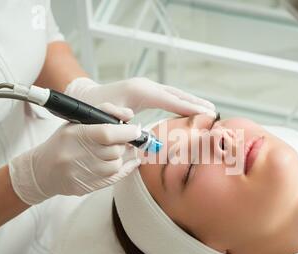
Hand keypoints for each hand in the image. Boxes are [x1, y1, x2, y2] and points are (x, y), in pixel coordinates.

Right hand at [9, 103, 140, 204]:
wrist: (42, 170)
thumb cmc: (63, 142)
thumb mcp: (77, 121)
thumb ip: (105, 112)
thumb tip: (129, 116)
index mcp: (75, 135)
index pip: (107, 133)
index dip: (126, 132)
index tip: (135, 130)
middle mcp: (77, 155)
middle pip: (115, 150)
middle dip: (122, 144)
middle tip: (120, 141)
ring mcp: (81, 173)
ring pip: (116, 165)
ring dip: (119, 157)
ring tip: (113, 152)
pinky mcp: (86, 187)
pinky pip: (114, 178)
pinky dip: (125, 169)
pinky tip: (130, 162)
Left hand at [64, 77, 215, 116]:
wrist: (85, 97)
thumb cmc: (94, 109)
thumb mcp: (105, 116)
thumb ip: (119, 121)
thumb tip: (134, 123)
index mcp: (140, 91)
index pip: (171, 100)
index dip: (189, 108)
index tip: (206, 113)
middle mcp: (145, 86)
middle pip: (176, 94)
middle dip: (195, 102)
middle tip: (212, 111)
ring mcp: (146, 87)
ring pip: (174, 93)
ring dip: (190, 101)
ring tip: (207, 108)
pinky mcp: (145, 91)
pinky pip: (168, 96)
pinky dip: (180, 101)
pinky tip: (188, 107)